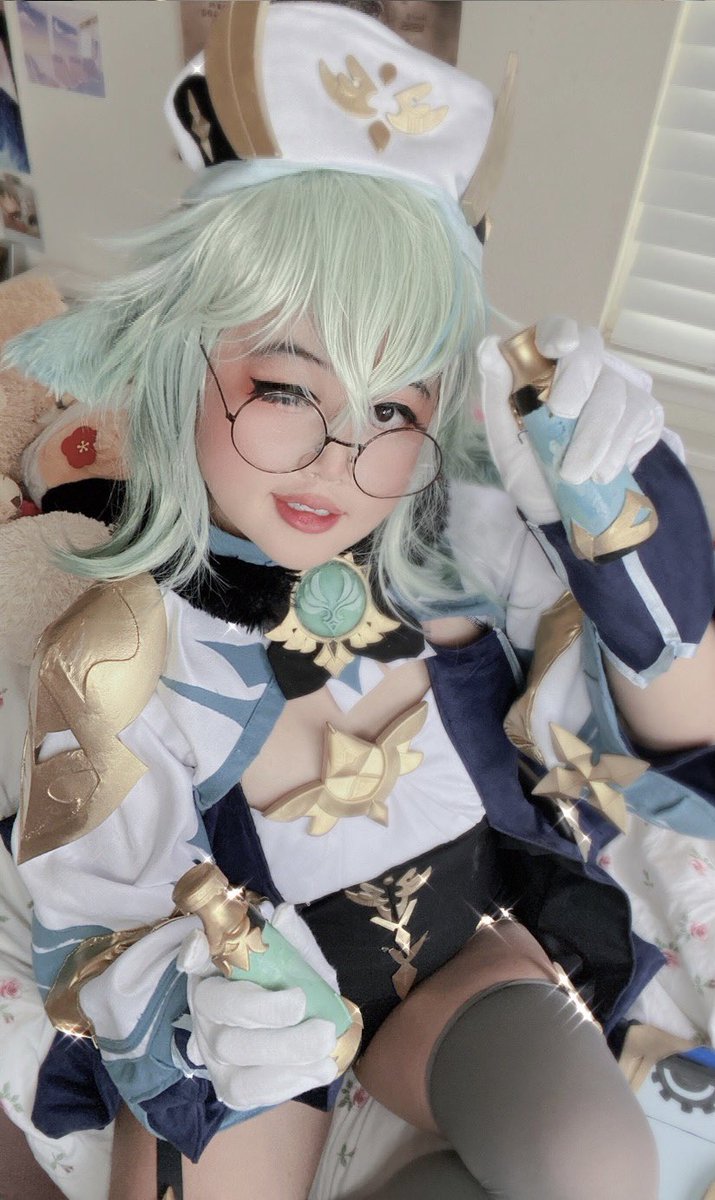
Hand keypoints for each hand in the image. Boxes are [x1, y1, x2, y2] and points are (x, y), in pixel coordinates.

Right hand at [178, 902, 339, 1109]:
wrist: (283, 1020)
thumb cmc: (280, 980)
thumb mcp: (288, 955)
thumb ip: (288, 938)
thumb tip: (284, 915)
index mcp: (210, 979)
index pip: (209, 981)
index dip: (234, 985)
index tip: (289, 992)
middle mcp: (205, 1022)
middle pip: (230, 1040)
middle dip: (281, 1039)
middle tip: (324, 1029)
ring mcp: (215, 1061)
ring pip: (242, 1073)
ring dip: (290, 1064)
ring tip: (328, 1050)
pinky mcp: (231, 1087)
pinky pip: (254, 1095)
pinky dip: (290, 1084)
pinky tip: (322, 1069)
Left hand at [477, 317, 663, 523]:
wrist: (558, 511)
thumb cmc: (529, 467)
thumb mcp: (504, 437)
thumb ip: (497, 393)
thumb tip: (488, 345)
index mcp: (549, 365)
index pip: (558, 329)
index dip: (559, 332)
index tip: (559, 347)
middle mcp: (587, 369)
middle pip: (592, 352)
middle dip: (578, 382)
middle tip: (562, 415)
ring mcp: (619, 390)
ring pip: (616, 393)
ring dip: (594, 436)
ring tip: (574, 474)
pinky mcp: (644, 416)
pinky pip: (639, 418)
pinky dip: (619, 449)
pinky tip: (602, 473)